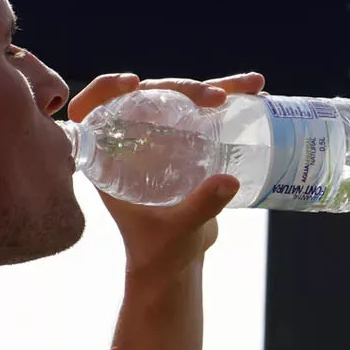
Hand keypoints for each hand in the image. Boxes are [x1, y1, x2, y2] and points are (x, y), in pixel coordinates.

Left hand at [68, 72, 266, 289]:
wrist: (176, 266)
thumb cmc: (160, 253)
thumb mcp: (175, 231)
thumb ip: (199, 209)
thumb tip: (229, 181)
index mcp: (108, 159)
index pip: (92, 110)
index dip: (104, 89)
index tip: (132, 83)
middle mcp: (132, 143)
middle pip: (148, 97)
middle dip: (182, 88)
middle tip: (215, 97)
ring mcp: (161, 140)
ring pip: (181, 100)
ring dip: (215, 87)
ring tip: (252, 84)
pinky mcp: (187, 144)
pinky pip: (205, 114)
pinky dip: (232, 102)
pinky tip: (257, 94)